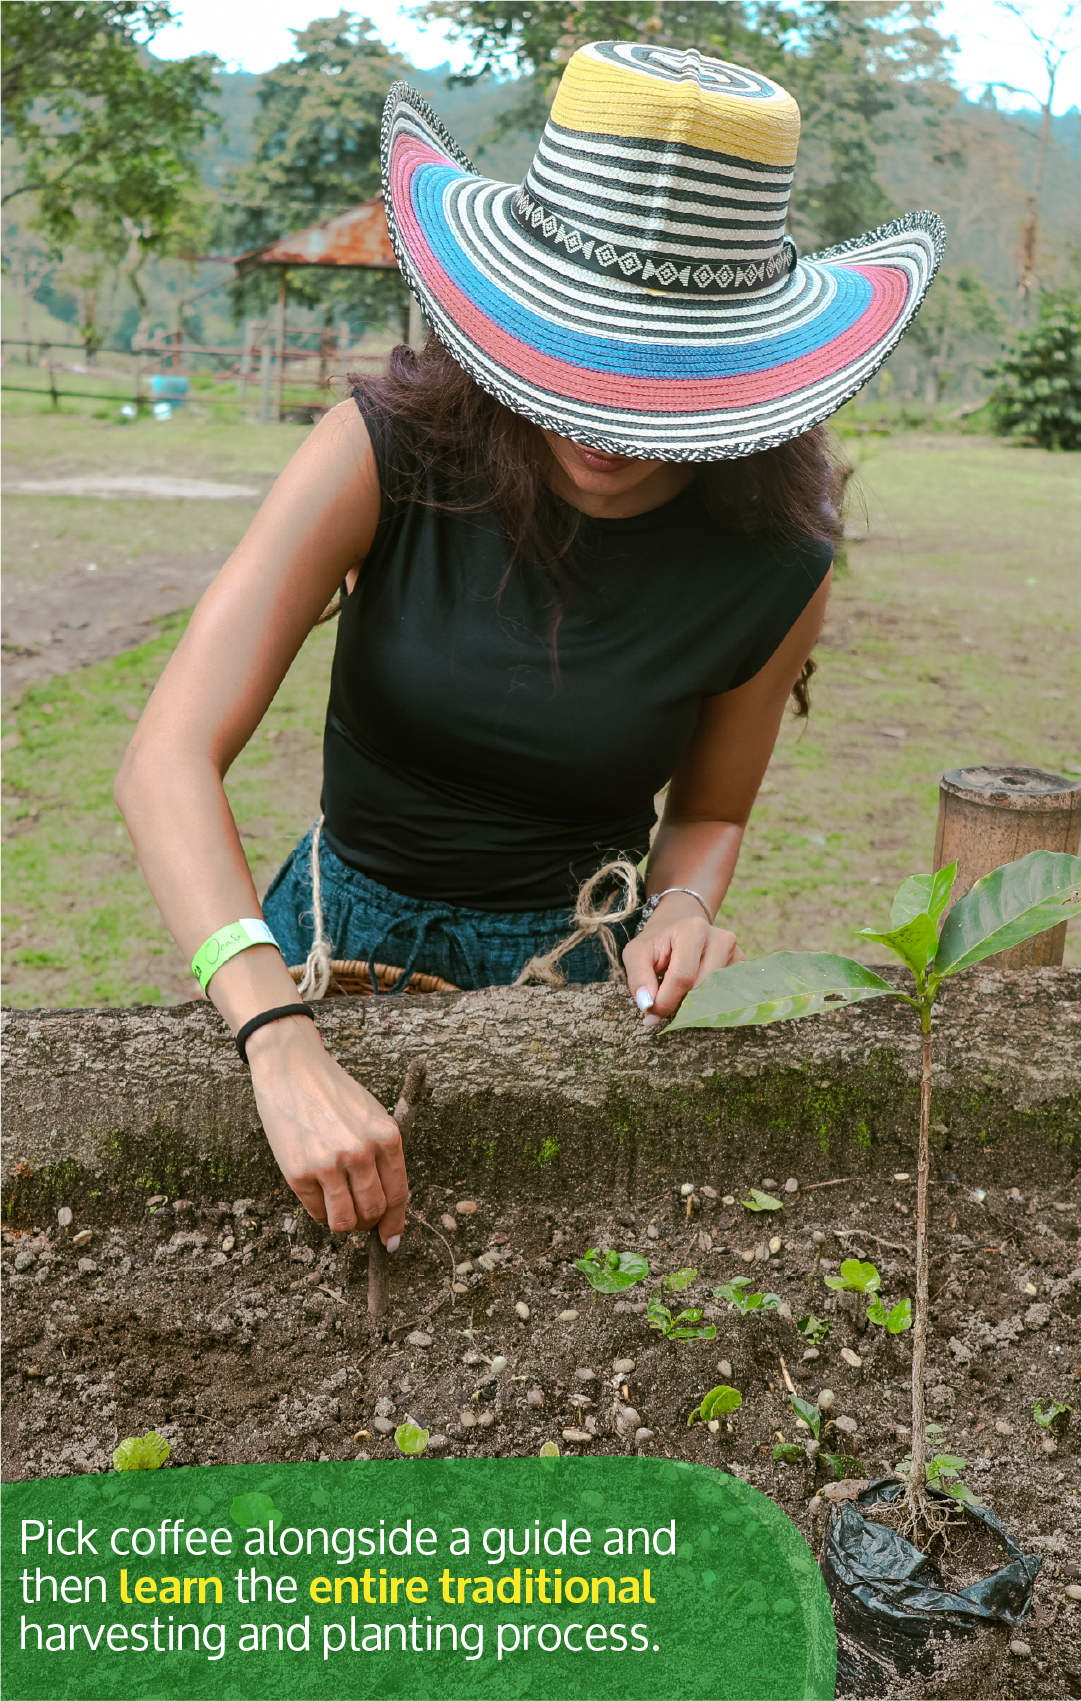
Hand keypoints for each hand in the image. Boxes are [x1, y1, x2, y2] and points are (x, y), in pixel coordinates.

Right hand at [245, 1016, 407, 1242]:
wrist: (292, 1070)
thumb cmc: (334, 1094)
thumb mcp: (371, 1116)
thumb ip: (382, 1155)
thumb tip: (388, 1206)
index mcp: (386, 1137)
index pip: (398, 1193)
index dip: (395, 1222)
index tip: (391, 1239)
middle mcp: (361, 1152)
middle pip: (373, 1211)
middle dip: (368, 1223)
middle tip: (360, 1219)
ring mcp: (329, 1163)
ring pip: (345, 1221)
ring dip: (344, 1224)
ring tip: (339, 1210)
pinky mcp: (299, 1172)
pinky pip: (316, 1212)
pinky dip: (320, 1212)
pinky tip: (318, 1195)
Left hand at [623, 902, 743, 1025]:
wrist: (679, 931)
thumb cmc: (657, 944)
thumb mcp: (636, 954)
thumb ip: (638, 978)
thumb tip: (647, 1005)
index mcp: (693, 929)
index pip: (682, 977)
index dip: (665, 1001)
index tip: (652, 1011)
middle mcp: (721, 939)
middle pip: (700, 989)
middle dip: (679, 1003)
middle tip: (664, 1001)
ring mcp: (736, 954)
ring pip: (714, 996)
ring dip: (693, 1003)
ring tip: (680, 991)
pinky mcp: (742, 968)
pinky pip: (725, 996)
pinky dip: (706, 1001)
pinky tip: (695, 990)